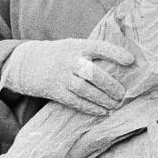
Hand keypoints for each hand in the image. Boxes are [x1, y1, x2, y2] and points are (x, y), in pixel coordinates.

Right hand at [0, 38, 133, 114]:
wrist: (26, 62)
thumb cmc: (60, 55)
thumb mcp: (73, 46)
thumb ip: (91, 53)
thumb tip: (121, 65)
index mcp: (77, 45)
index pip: (99, 47)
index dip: (115, 53)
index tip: (131, 61)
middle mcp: (69, 60)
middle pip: (92, 73)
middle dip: (110, 85)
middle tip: (123, 94)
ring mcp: (60, 76)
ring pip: (84, 89)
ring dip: (102, 99)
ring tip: (115, 105)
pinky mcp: (54, 90)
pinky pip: (73, 101)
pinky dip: (89, 107)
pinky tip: (101, 112)